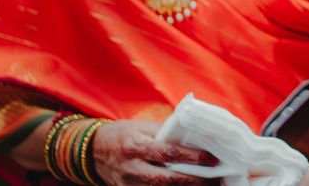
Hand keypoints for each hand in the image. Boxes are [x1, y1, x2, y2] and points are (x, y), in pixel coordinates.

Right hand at [92, 120, 218, 185]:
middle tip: (215, 179)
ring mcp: (128, 184)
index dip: (192, 157)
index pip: (168, 153)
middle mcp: (132, 168)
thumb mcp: (143, 128)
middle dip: (194, 180)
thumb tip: (196, 136)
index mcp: (136, 146)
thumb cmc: (124, 134)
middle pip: (167, 179)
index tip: (211, 158)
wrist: (93, 151)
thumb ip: (167, 133)